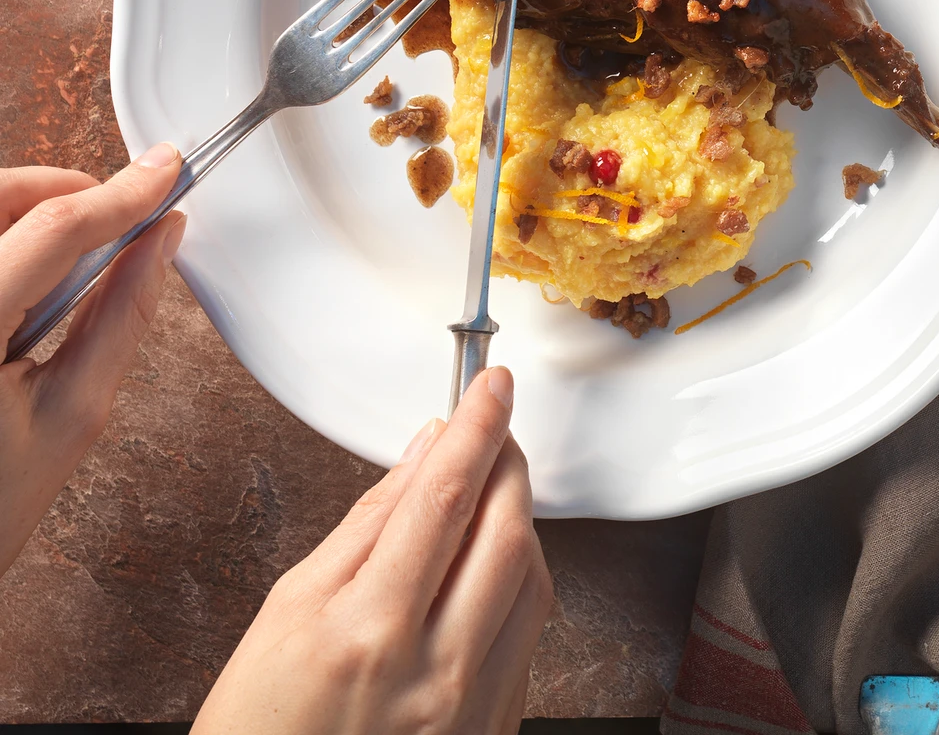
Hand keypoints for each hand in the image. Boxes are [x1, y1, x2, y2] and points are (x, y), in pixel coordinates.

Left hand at [0, 146, 185, 574]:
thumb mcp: (72, 415)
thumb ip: (123, 315)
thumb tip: (160, 242)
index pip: (52, 228)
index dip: (122, 193)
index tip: (165, 171)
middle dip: (61, 191)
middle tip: (114, 217)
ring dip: (26, 218)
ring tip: (64, 268)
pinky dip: (4, 251)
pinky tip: (23, 292)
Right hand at [197, 369, 552, 734]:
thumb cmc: (259, 730)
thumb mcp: (287, 614)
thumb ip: (365, 526)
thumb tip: (425, 451)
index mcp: (368, 630)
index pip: (445, 497)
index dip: (478, 428)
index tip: (493, 385)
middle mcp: (434, 668)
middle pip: (505, 530)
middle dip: (508, 463)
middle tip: (495, 426)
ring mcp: (471, 704)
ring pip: (531, 576)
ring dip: (519, 518)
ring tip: (489, 490)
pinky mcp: (494, 724)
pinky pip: (529, 630)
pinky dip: (520, 579)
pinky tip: (492, 561)